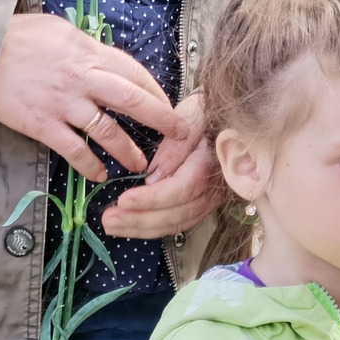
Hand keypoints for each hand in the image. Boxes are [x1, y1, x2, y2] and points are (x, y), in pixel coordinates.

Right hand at [0, 13, 190, 179]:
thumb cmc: (20, 37)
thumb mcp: (62, 31)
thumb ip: (90, 49)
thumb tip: (113, 63)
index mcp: (89, 52)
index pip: (135, 73)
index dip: (157, 92)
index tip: (169, 107)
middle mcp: (82, 78)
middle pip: (133, 100)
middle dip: (162, 120)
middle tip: (180, 136)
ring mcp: (63, 103)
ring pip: (108, 131)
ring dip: (129, 151)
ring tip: (141, 164)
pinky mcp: (42, 124)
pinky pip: (74, 150)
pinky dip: (90, 165)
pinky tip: (100, 174)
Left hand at [100, 93, 219, 238]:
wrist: (232, 117)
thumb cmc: (209, 111)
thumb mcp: (192, 116)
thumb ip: (176, 146)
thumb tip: (154, 177)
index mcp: (212, 164)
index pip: (182, 190)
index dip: (152, 199)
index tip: (123, 200)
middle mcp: (214, 188)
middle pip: (178, 213)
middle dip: (141, 219)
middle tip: (107, 220)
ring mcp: (210, 199)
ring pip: (178, 222)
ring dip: (143, 228)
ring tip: (112, 226)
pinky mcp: (203, 203)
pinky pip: (180, 221)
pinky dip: (155, 227)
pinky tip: (132, 226)